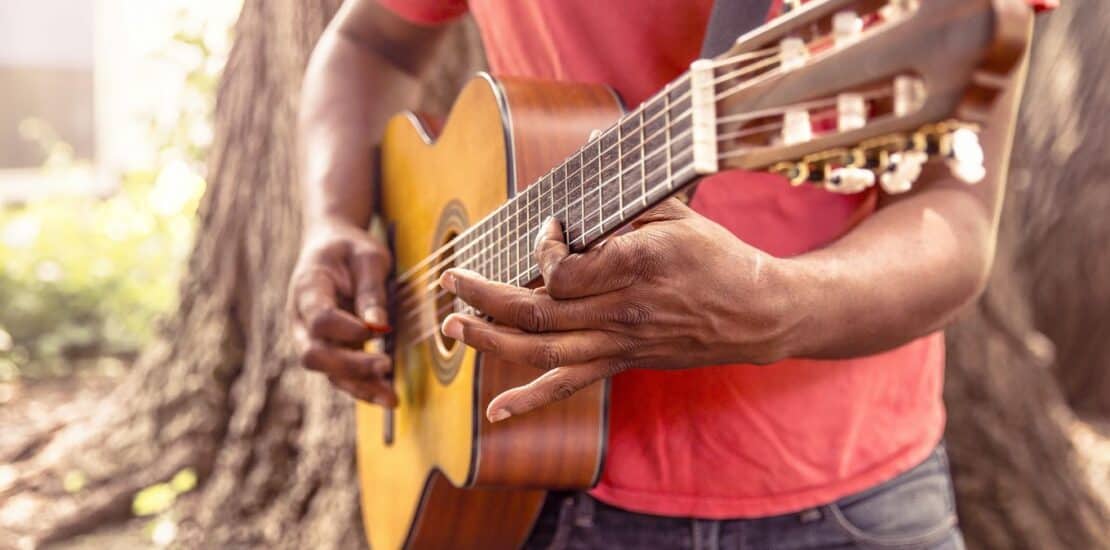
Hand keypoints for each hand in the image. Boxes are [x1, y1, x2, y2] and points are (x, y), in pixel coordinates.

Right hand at [288, 219, 396, 405]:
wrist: (330, 246)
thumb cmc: (350, 248)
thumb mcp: (368, 257)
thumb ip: (371, 291)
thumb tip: (378, 328)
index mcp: (307, 288)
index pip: (318, 318)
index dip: (345, 329)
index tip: (376, 330)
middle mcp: (301, 319)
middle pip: (314, 354)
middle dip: (350, 366)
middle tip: (385, 365)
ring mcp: (310, 338)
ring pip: (327, 372)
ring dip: (359, 386)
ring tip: (391, 399)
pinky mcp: (328, 349)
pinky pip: (340, 375)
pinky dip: (363, 387)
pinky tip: (387, 396)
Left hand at [438, 199, 798, 421]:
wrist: (754, 313)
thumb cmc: (715, 256)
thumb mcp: (675, 211)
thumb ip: (625, 192)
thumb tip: (591, 146)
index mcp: (635, 266)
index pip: (563, 271)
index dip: (540, 250)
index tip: (546, 229)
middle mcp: (621, 311)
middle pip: (537, 312)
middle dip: (484, 296)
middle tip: (451, 280)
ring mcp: (618, 343)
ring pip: (541, 350)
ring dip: (490, 340)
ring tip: (453, 326)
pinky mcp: (620, 362)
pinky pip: (569, 385)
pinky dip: (530, 400)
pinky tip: (497, 413)